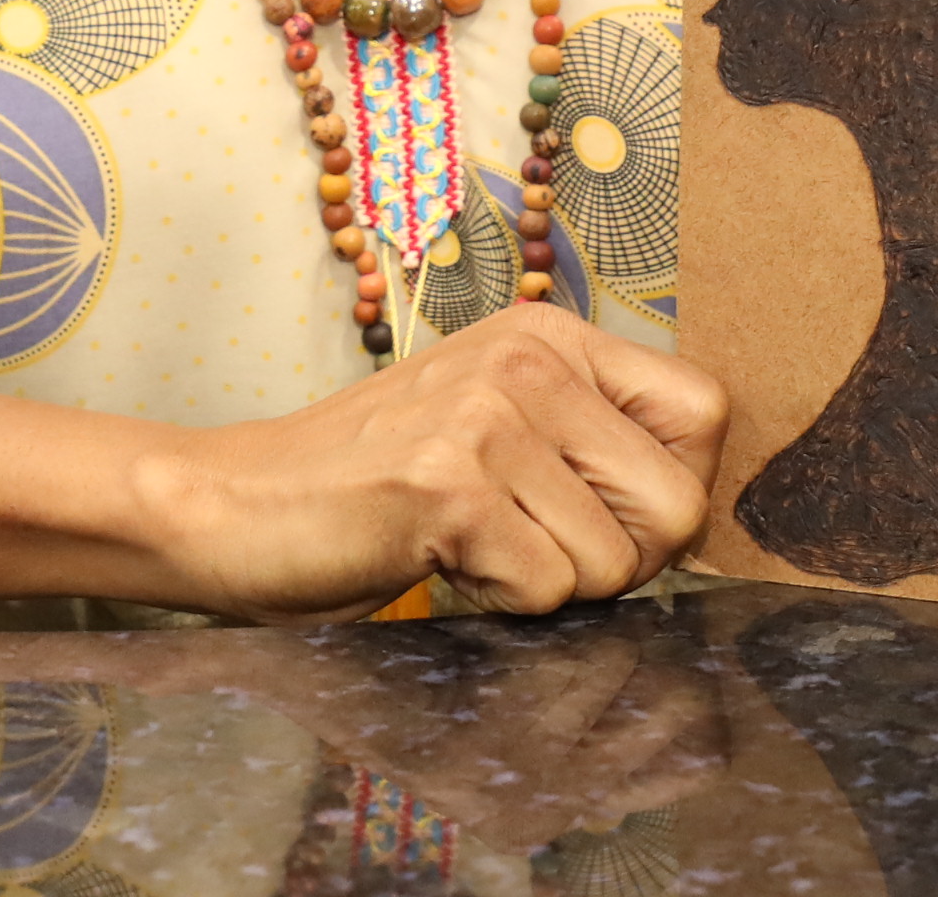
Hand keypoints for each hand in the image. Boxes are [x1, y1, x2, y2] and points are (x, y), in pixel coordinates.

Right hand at [141, 305, 725, 620]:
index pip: (706, 410)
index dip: (676, 489)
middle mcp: (529, 359)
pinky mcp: (451, 484)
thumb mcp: (492, 421)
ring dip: (549, 585)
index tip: (609, 516)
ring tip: (471, 547)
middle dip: (623, 562)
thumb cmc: (369, 484)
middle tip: (536, 552)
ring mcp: (488, 416)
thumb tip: (695, 509)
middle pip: (678, 502)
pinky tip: (440, 561)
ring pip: (616, 562)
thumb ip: (585, 439)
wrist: (231, 503)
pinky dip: (500, 601)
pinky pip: (549, 589)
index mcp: (550, 334)